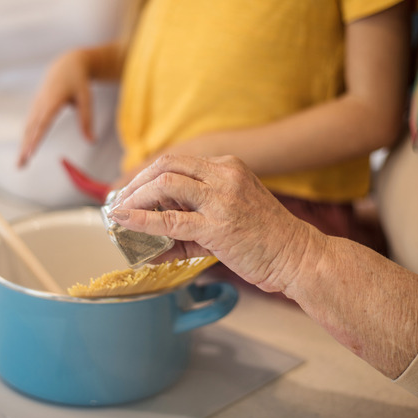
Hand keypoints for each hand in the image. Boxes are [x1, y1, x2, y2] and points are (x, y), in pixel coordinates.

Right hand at [19, 50, 94, 167]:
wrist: (65, 65)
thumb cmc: (78, 81)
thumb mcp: (86, 98)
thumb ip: (87, 120)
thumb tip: (91, 141)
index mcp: (52, 100)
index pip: (42, 123)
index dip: (35, 138)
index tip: (30, 152)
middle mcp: (40, 103)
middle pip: (30, 129)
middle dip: (24, 148)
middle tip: (20, 165)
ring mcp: (36, 105)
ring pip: (27, 128)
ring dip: (23, 146)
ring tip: (20, 164)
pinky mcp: (36, 108)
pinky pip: (29, 125)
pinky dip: (25, 139)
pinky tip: (24, 151)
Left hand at [110, 154, 311, 291]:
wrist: (298, 256)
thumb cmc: (266, 238)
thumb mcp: (230, 213)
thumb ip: (192, 219)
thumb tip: (152, 237)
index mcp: (228, 166)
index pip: (177, 161)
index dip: (148, 174)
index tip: (132, 190)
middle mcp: (224, 175)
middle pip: (166, 165)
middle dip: (136, 182)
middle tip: (119, 200)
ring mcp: (222, 199)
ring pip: (165, 185)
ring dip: (135, 198)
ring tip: (119, 213)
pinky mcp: (217, 225)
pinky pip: (170, 219)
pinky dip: (142, 220)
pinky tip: (125, 222)